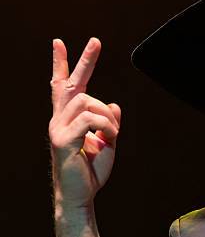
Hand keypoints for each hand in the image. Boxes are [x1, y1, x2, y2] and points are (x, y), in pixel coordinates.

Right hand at [48, 38, 120, 209]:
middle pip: (71, 84)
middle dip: (85, 61)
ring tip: (111, 133)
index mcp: (67, 119)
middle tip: (96, 41)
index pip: (61, 86)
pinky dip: (106, 125)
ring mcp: (58, 128)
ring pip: (86, 100)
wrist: (81, 194)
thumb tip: (114, 104)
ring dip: (106, 115)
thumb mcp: (107, 143)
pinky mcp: (62, 139)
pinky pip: (90, 118)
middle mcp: (58, 119)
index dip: (61, 64)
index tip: (59, 43)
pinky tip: (108, 137)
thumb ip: (110, 123)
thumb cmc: (92, 171)